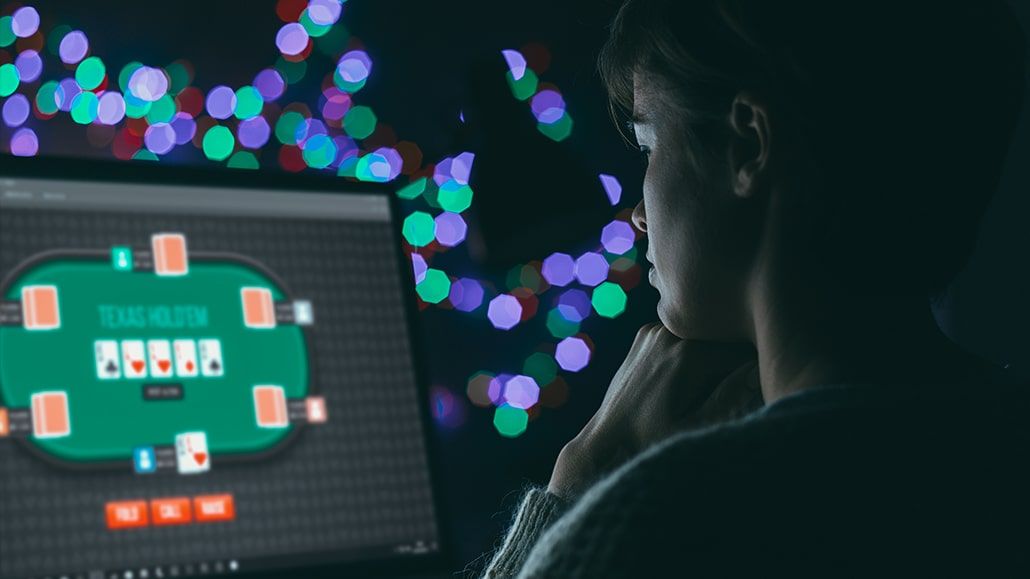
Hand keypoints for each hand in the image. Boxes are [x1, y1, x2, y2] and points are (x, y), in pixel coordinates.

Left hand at [547, 323, 761, 498]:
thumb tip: (758, 370)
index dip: (756, 369)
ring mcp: (655, 330)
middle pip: (723, 339)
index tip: (754, 389)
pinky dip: (690, 352)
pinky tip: (684, 381)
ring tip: (704, 389)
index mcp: (688, 354)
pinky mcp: (645, 334)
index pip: (744, 350)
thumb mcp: (694, 430)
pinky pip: (682, 336)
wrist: (607, 438)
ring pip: (703, 336)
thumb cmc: (651, 441)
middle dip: (732, 362)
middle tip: (729, 392)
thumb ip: (731, 399)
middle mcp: (671, 333)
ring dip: (712, 356)